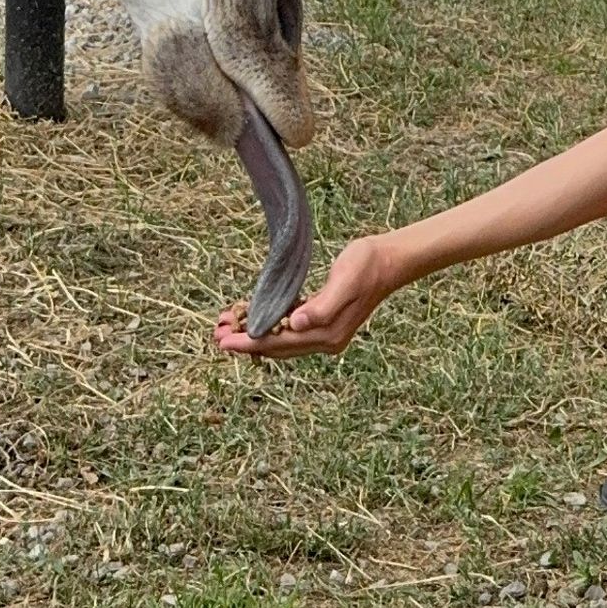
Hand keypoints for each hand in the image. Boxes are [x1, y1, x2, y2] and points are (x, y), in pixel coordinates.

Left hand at [214, 233, 398, 358]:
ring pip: (281, 340)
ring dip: (255, 334)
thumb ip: (322, 306)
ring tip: (230, 324)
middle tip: (217, 334)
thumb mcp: (344, 280)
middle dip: (246, 341)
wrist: (389, 260)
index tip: (224, 342)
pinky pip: (290, 330)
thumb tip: (296, 325)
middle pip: (277, 347)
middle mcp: (325, 340)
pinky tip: (258, 315)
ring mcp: (325, 334)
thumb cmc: (366, 264)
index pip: (280, 343)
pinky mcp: (324, 323)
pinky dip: (270, 325)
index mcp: (328, 334)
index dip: (250, 342)